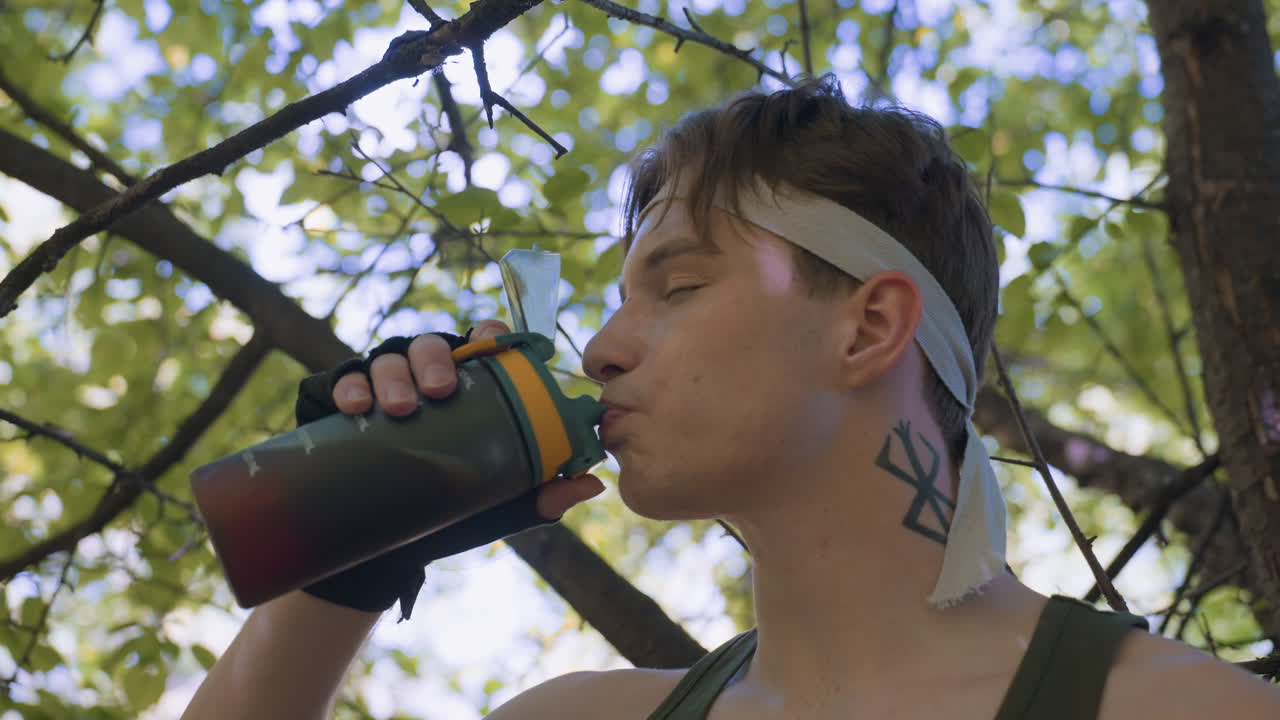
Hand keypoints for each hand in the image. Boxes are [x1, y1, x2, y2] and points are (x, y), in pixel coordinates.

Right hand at [330, 320, 604, 518]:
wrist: (388, 554)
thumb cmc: (453, 513)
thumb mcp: (500, 503)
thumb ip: (543, 491)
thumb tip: (592, 482)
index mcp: (469, 386)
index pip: (482, 339)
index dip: (489, 332)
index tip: (492, 346)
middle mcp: (424, 377)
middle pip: (432, 344)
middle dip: (434, 360)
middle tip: (440, 391)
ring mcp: (381, 387)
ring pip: (387, 357)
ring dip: (393, 375)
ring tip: (399, 408)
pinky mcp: (340, 407)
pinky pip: (341, 381)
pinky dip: (348, 388)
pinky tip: (356, 407)